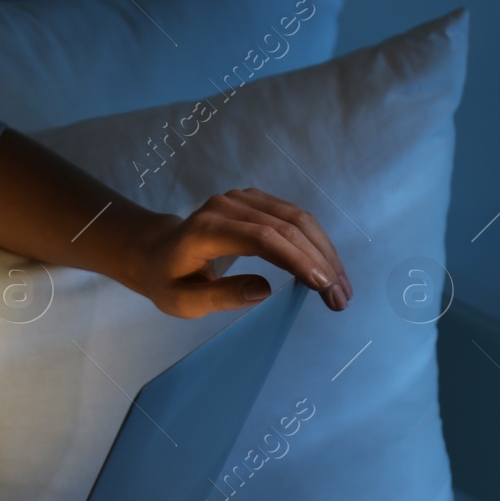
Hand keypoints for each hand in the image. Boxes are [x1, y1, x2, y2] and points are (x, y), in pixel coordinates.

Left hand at [128, 188, 351, 318]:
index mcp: (206, 229)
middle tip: (341, 298)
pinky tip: (328, 268)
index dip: (296, 259)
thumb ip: (219, 296)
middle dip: (320, 262)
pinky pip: (294, 217)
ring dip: (325, 253)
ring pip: (297, 219)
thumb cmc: (169, 281)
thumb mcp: (183, 301)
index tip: (322, 285)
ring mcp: (242, 199)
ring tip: (342, 288)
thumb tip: (262, 290)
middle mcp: (227, 206)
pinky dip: (316, 242)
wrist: (157, 252)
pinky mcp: (255, 201)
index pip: (261, 238)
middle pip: (286, 226)